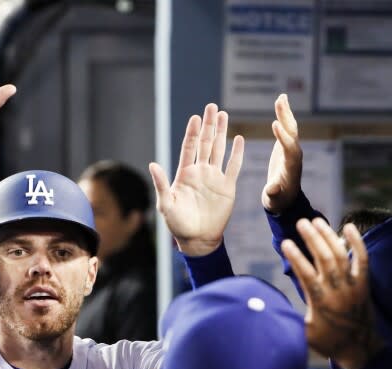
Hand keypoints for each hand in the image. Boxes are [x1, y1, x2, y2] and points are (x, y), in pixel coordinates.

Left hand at [149, 103, 243, 255]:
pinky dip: (236, 153)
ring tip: (224, 115)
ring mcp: (214, 178)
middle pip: (205, 143)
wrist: (197, 239)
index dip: (192, 132)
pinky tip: (238, 139)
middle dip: (208, 125)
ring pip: (219, 150)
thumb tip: (152, 164)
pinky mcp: (227, 187)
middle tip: (212, 107)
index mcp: (185, 174)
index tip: (196, 117)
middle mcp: (200, 172)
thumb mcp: (166, 204)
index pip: (189, 147)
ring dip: (221, 133)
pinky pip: (233, 167)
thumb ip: (161, 184)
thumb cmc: (178, 224)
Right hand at [262, 93, 302, 213]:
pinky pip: (287, 128)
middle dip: (286, 119)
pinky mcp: (287, 145)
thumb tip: (272, 189)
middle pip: (292, 134)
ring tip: (281, 97)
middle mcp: (294, 155)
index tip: (275, 125)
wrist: (285, 199)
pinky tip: (280, 101)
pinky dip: (283, 115)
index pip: (289, 149)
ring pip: (291, 128)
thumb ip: (273, 194)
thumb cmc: (278, 200)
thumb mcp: (274, 200)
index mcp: (291, 168)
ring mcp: (292, 149)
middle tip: (280, 103)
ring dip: (285, 112)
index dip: (283, 138)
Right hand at [281, 218, 383, 368]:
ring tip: (317, 220)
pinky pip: (363, 260)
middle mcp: (337, 291)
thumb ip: (288, 319)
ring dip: (329, 237)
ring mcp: (352, 286)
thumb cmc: (327, 342)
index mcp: (320, 303)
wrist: (359, 349)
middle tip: (301, 222)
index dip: (296, 258)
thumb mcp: (303, 334)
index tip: (286, 243)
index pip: (307, 276)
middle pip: (325, 260)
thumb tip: (265, 306)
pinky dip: (357, 243)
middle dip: (313, 239)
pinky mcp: (364, 284)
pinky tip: (349, 226)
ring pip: (342, 256)